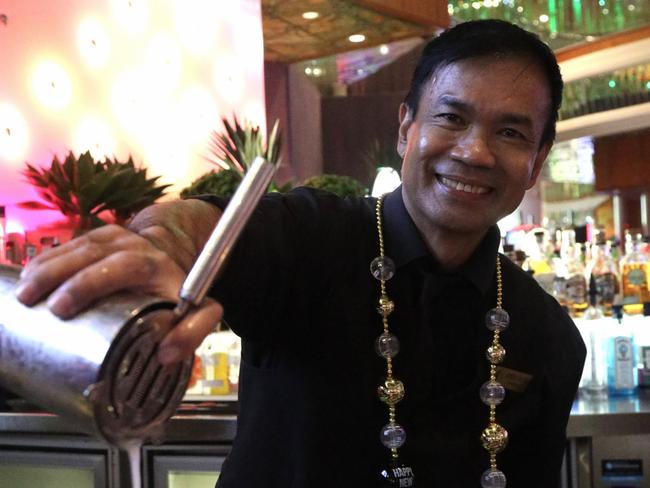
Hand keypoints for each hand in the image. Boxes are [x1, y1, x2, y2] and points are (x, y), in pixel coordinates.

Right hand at [15, 199, 223, 364]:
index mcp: (155, 263)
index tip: (62, 307)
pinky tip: (28, 276)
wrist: (174, 259)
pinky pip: (69, 244)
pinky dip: (46, 259)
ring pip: (76, 246)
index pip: (122, 266)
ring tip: (23, 293)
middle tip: (32, 301)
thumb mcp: (200, 311)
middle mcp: (133, 245)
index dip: (89, 283)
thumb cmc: (179, 292)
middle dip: (57, 275)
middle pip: (91, 253)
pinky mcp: (98, 237)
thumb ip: (193, 332)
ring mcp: (114, 238)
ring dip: (46, 267)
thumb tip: (167, 355)